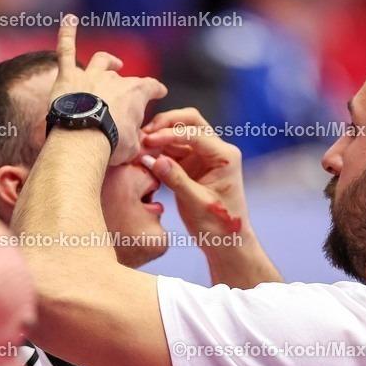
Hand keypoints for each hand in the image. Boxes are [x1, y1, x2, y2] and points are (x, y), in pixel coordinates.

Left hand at [50, 14, 167, 164]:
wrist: (83, 139)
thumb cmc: (111, 144)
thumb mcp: (133, 147)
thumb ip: (137, 139)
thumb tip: (139, 142)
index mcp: (135, 94)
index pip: (151, 87)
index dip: (156, 90)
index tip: (160, 92)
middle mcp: (115, 79)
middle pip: (123, 79)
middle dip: (125, 87)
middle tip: (123, 99)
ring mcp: (91, 75)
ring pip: (101, 60)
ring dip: (108, 60)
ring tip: (112, 62)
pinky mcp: (68, 76)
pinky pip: (66, 49)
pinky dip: (67, 33)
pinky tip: (69, 19)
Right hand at [142, 108, 247, 236]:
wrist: (227, 243)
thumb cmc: (219, 226)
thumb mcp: (196, 204)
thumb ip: (177, 180)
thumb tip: (154, 159)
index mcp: (225, 157)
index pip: (195, 134)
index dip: (169, 134)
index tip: (148, 140)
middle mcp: (216, 151)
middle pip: (189, 122)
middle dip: (165, 124)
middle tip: (143, 134)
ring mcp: (203, 157)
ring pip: (178, 134)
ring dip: (158, 138)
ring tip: (138, 147)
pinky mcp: (192, 165)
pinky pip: (172, 150)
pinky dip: (158, 151)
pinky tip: (142, 157)